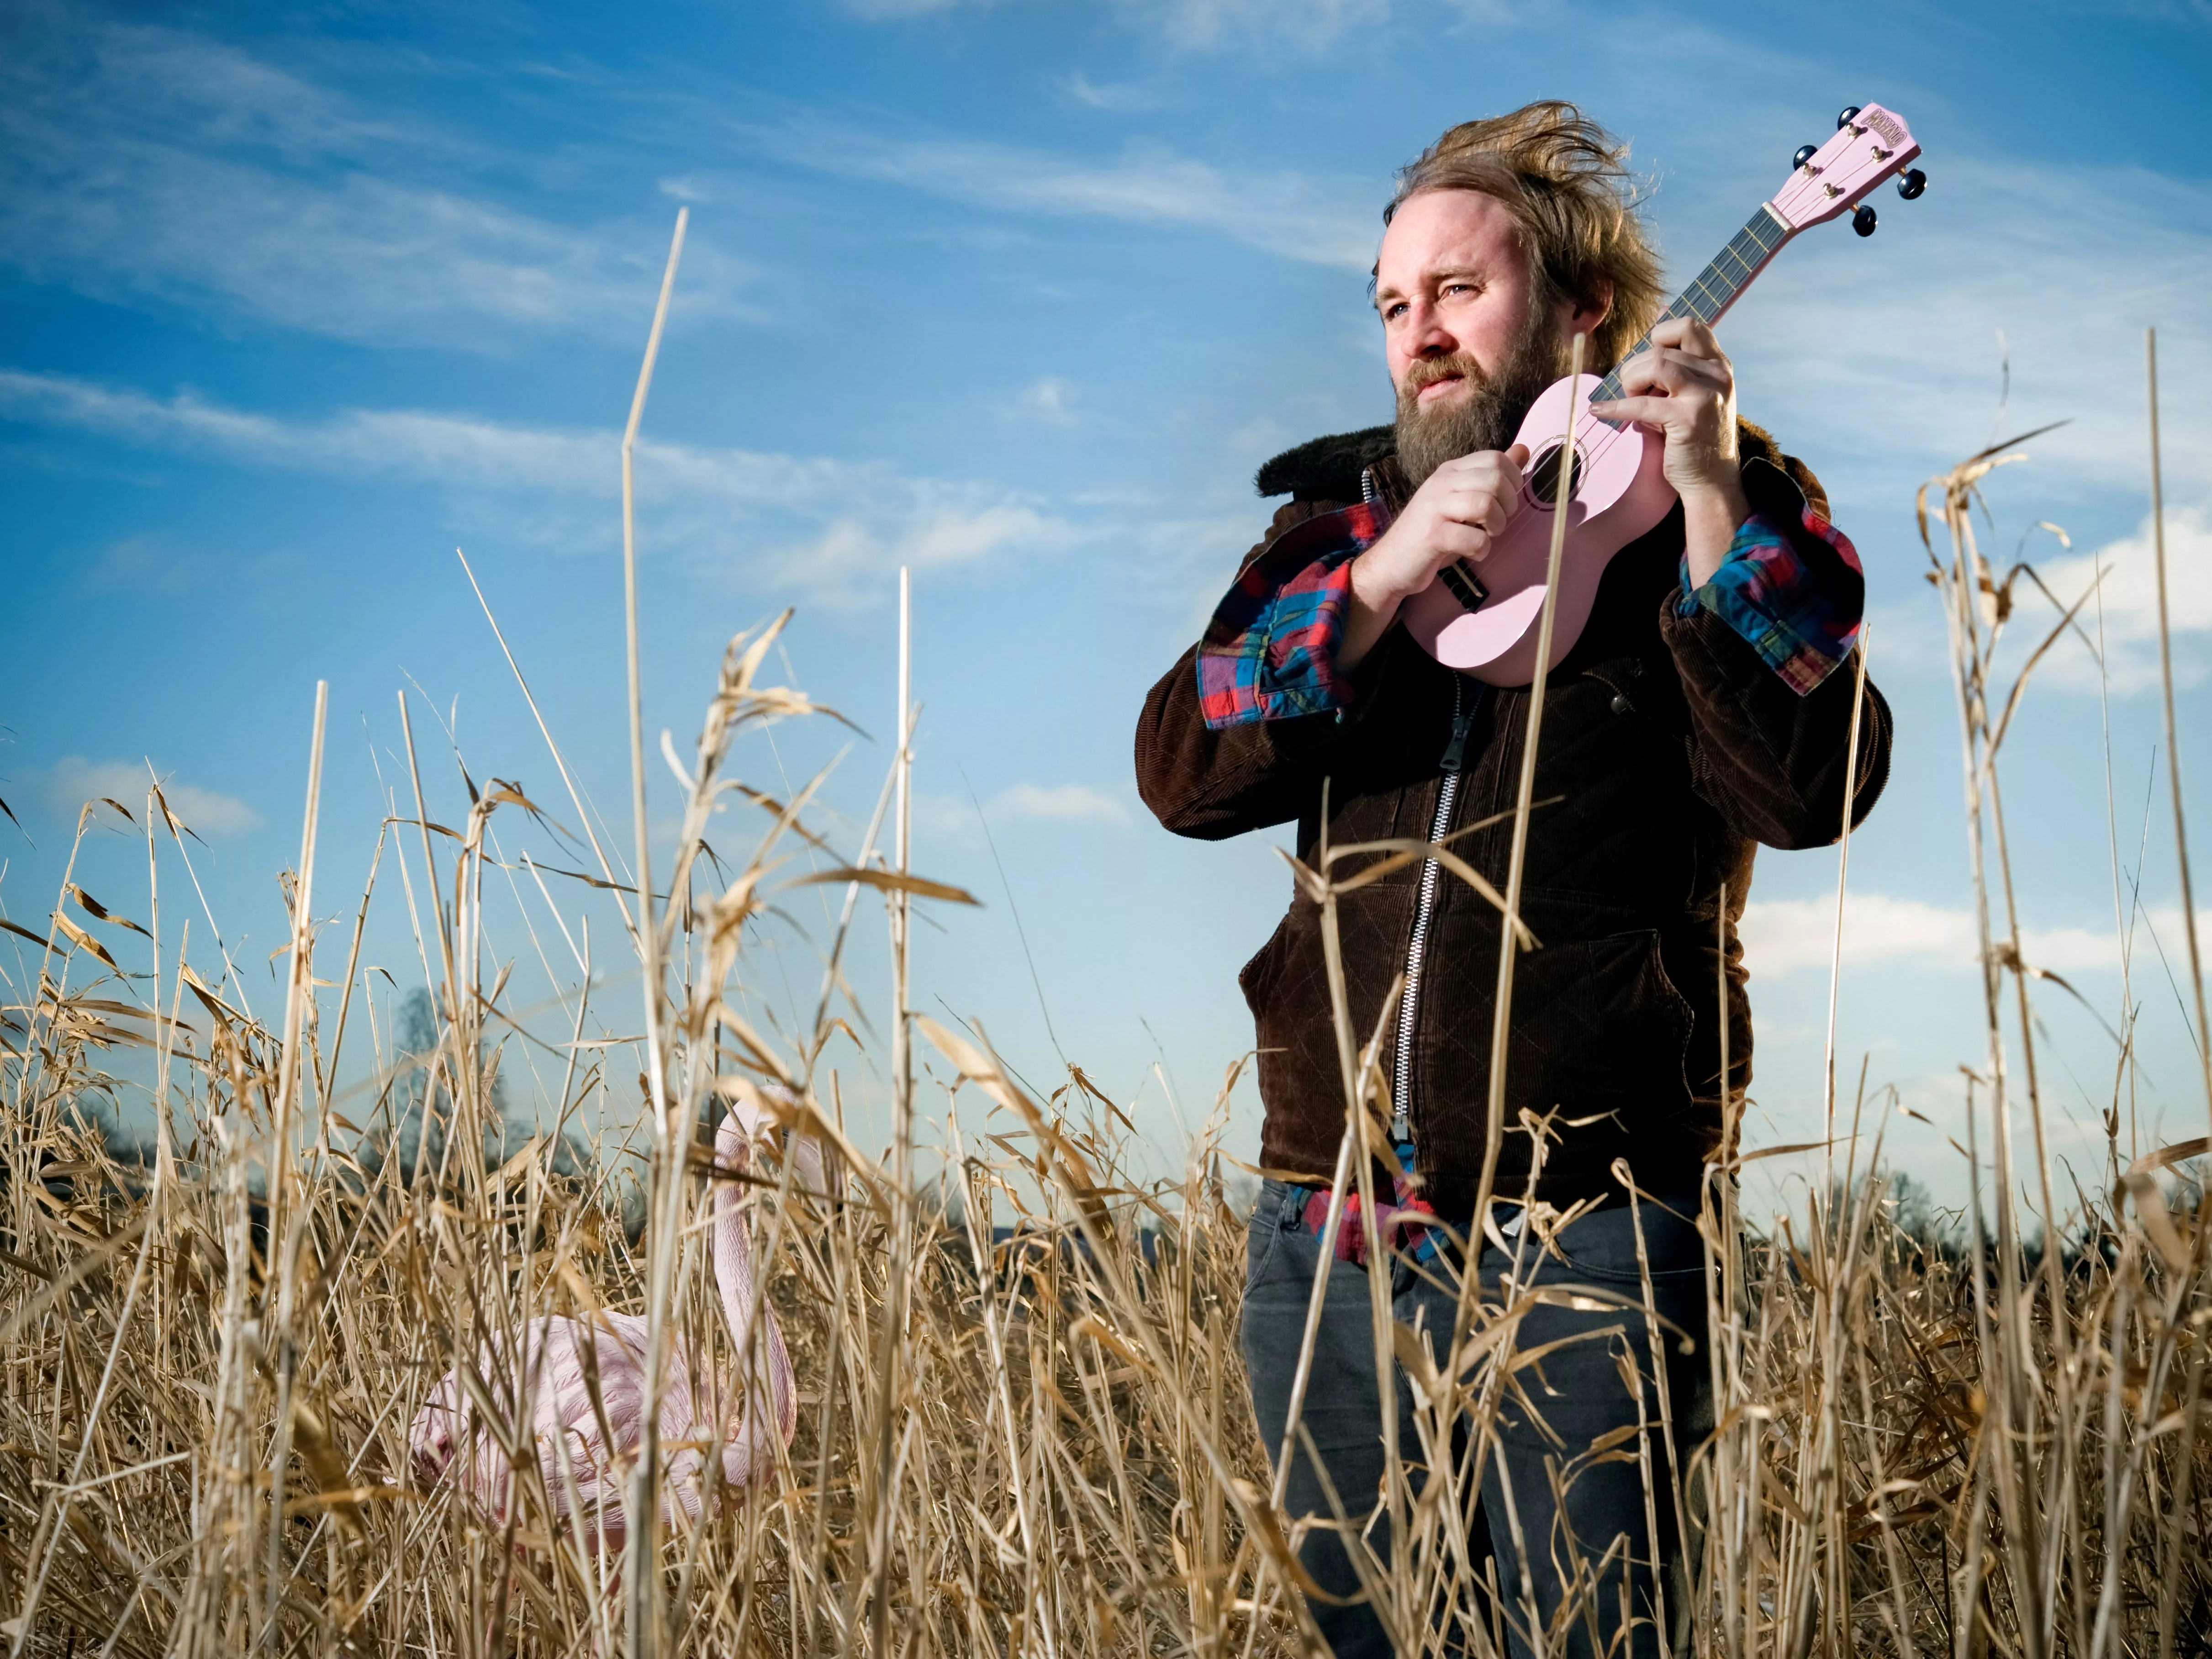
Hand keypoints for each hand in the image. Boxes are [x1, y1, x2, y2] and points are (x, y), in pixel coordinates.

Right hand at [1339, 444, 1528, 671]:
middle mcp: (1441, 482)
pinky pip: (1474, 538)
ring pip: (1486, 504)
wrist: (1390, 564)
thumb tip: (1523, 450)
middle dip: (1508, 505)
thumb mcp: (1462, 499)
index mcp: (1450, 470)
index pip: (1496, 458)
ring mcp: (1434, 507)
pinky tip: (1473, 553)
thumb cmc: (1433, 533)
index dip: (1513, 481)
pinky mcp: (1432, 535)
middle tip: (1496, 522)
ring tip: (1486, 536)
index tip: (1503, 502)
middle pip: (1495, 478)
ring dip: (1497, 526)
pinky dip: (1482, 550)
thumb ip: (1491, 475)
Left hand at [1589, 316, 1749, 585]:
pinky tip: (1599, 411)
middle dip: (1635, 367)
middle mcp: (1717, 374)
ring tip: (1630, 401)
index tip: (1645, 352)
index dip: (1659, 333)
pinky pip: (1642, 403)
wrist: (1712, 480)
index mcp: (1718, 365)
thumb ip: (1677, 367)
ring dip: (1630, 382)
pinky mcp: (1688, 418)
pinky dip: (1615, 407)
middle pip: (1661, 348)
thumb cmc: (1695, 437)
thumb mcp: (1692, 394)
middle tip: (1633, 391)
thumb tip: (1657, 319)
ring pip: (1654, 364)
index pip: (1689, 325)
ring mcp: (1705, 394)